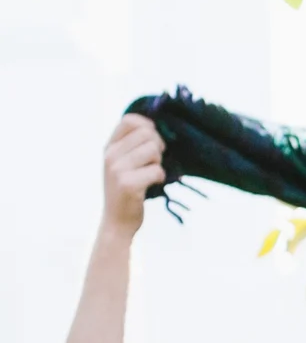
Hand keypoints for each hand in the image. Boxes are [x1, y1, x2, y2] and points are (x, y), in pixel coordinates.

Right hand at [100, 113, 164, 237]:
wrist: (117, 222)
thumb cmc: (126, 191)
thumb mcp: (121, 164)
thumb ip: (131, 146)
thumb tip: (155, 127)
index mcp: (108, 148)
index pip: (128, 120)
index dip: (147, 125)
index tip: (152, 138)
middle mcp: (110, 156)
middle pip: (147, 134)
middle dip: (158, 146)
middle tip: (154, 161)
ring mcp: (117, 170)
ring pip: (153, 150)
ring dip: (158, 163)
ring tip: (150, 174)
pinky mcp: (128, 184)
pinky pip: (157, 170)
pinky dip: (160, 177)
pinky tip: (152, 185)